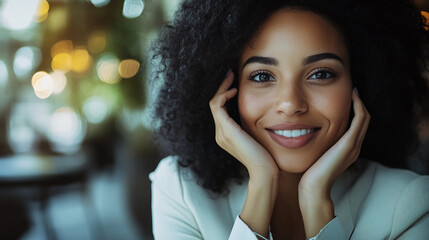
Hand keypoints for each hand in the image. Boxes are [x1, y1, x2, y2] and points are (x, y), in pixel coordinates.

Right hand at [209, 71, 277, 176]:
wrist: (265, 171)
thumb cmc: (267, 156)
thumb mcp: (258, 135)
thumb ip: (253, 124)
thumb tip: (262, 111)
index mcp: (226, 135)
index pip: (220, 109)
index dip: (225, 94)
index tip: (235, 82)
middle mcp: (220, 134)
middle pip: (215, 104)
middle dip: (222, 87)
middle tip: (231, 74)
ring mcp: (221, 133)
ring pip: (214, 103)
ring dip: (222, 88)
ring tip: (231, 77)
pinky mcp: (226, 131)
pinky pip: (217, 106)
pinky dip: (223, 95)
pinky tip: (234, 90)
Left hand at [298, 89, 370, 237]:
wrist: (312, 188)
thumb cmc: (308, 173)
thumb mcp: (314, 154)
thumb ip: (315, 144)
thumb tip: (302, 133)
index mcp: (347, 149)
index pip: (355, 124)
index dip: (352, 110)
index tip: (343, 96)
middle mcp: (354, 146)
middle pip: (363, 119)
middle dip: (358, 103)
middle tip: (350, 88)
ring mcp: (354, 145)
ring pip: (364, 117)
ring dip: (359, 102)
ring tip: (352, 89)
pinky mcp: (350, 143)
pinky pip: (360, 118)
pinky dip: (358, 105)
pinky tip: (351, 95)